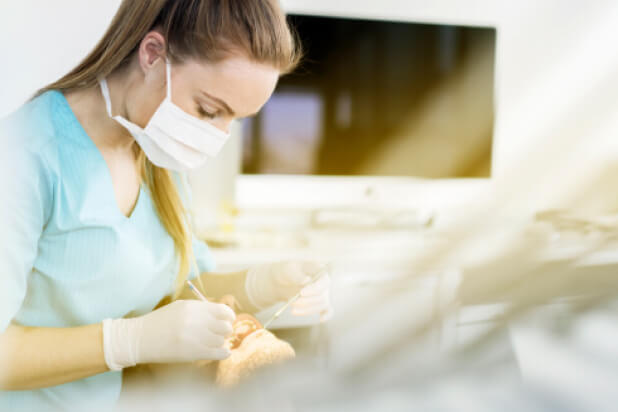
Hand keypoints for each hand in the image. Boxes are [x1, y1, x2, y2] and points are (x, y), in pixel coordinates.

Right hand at [102, 299, 235, 370]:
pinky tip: (221, 352)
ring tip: (211, 343)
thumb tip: (224, 315)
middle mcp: (195, 320)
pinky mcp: (192, 353)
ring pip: (221, 340)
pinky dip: (223, 353)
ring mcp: (194, 337)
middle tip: (219, 334)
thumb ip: (201, 310)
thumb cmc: (160, 323)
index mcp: (193, 307)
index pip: (223, 311)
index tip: (227, 321)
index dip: (229, 317)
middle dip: (225, 330)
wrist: (139, 339)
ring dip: (219, 342)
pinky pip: (219, 353)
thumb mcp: (180, 308)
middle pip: (226, 326)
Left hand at [245, 261, 332, 321]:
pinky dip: (326, 315)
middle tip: (293, 302)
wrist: (282, 281)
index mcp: (320, 271)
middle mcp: (324, 283)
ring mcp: (324, 293)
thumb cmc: (286, 272)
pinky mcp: (320, 303)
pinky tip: (321, 319)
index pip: (323, 282)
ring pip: (321, 305)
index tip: (301, 293)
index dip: (314, 289)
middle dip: (307, 302)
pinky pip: (328, 310)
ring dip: (307, 310)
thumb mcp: (288, 269)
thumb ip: (297, 274)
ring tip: (293, 310)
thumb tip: (306, 280)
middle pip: (322, 296)